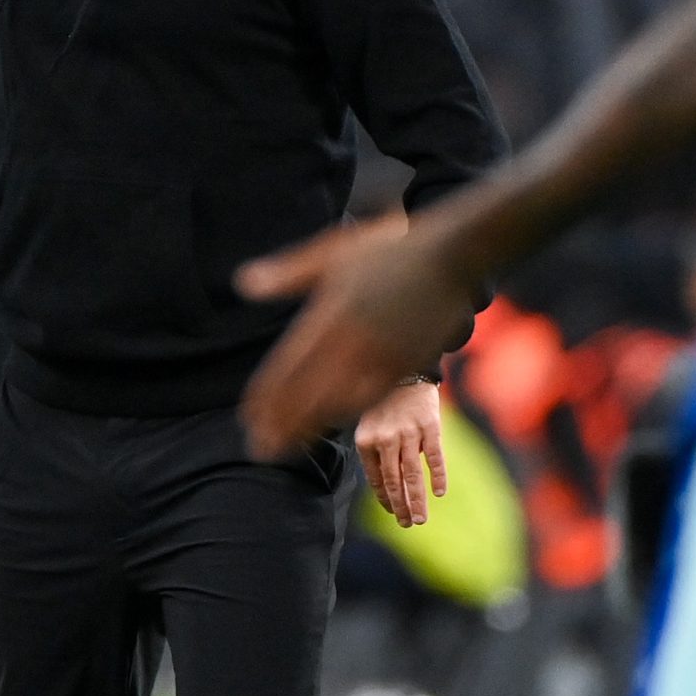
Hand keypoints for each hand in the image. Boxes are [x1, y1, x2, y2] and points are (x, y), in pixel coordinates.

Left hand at [238, 212, 481, 461]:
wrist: (452, 256)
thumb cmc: (391, 248)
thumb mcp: (333, 251)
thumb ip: (289, 272)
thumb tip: (244, 284)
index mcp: (330, 313)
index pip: (288, 366)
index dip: (266, 396)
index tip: (249, 417)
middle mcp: (353, 340)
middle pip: (307, 392)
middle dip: (281, 422)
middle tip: (259, 447)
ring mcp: (381, 356)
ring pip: (337, 402)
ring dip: (309, 426)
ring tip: (288, 445)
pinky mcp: (405, 364)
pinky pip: (370, 398)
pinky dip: (345, 414)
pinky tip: (332, 422)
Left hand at [356, 380, 446, 526]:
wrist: (407, 371)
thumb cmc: (386, 402)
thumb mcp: (369, 424)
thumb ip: (374, 452)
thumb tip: (385, 488)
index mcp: (366, 440)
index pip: (375, 479)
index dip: (385, 499)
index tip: (394, 513)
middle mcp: (386, 439)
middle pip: (394, 481)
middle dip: (401, 507)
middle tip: (408, 525)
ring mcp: (409, 433)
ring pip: (412, 475)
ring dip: (417, 500)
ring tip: (420, 519)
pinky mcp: (430, 427)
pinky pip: (434, 457)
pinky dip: (438, 476)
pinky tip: (439, 493)